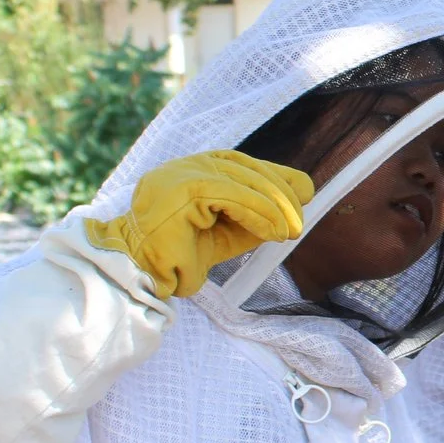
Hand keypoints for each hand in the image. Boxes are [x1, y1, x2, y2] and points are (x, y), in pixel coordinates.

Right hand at [84, 149, 313, 298]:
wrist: (140, 277)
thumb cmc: (180, 258)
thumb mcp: (225, 234)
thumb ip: (254, 218)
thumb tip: (292, 213)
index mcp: (193, 170)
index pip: (241, 165)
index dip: (275, 176)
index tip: (303, 191)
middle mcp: (185, 165)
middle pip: (244, 167)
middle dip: (279, 192)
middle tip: (299, 222)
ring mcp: (180, 173)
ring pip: (242, 179)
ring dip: (274, 206)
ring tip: (290, 231)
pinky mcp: (183, 189)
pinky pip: (232, 195)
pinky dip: (259, 212)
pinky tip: (274, 231)